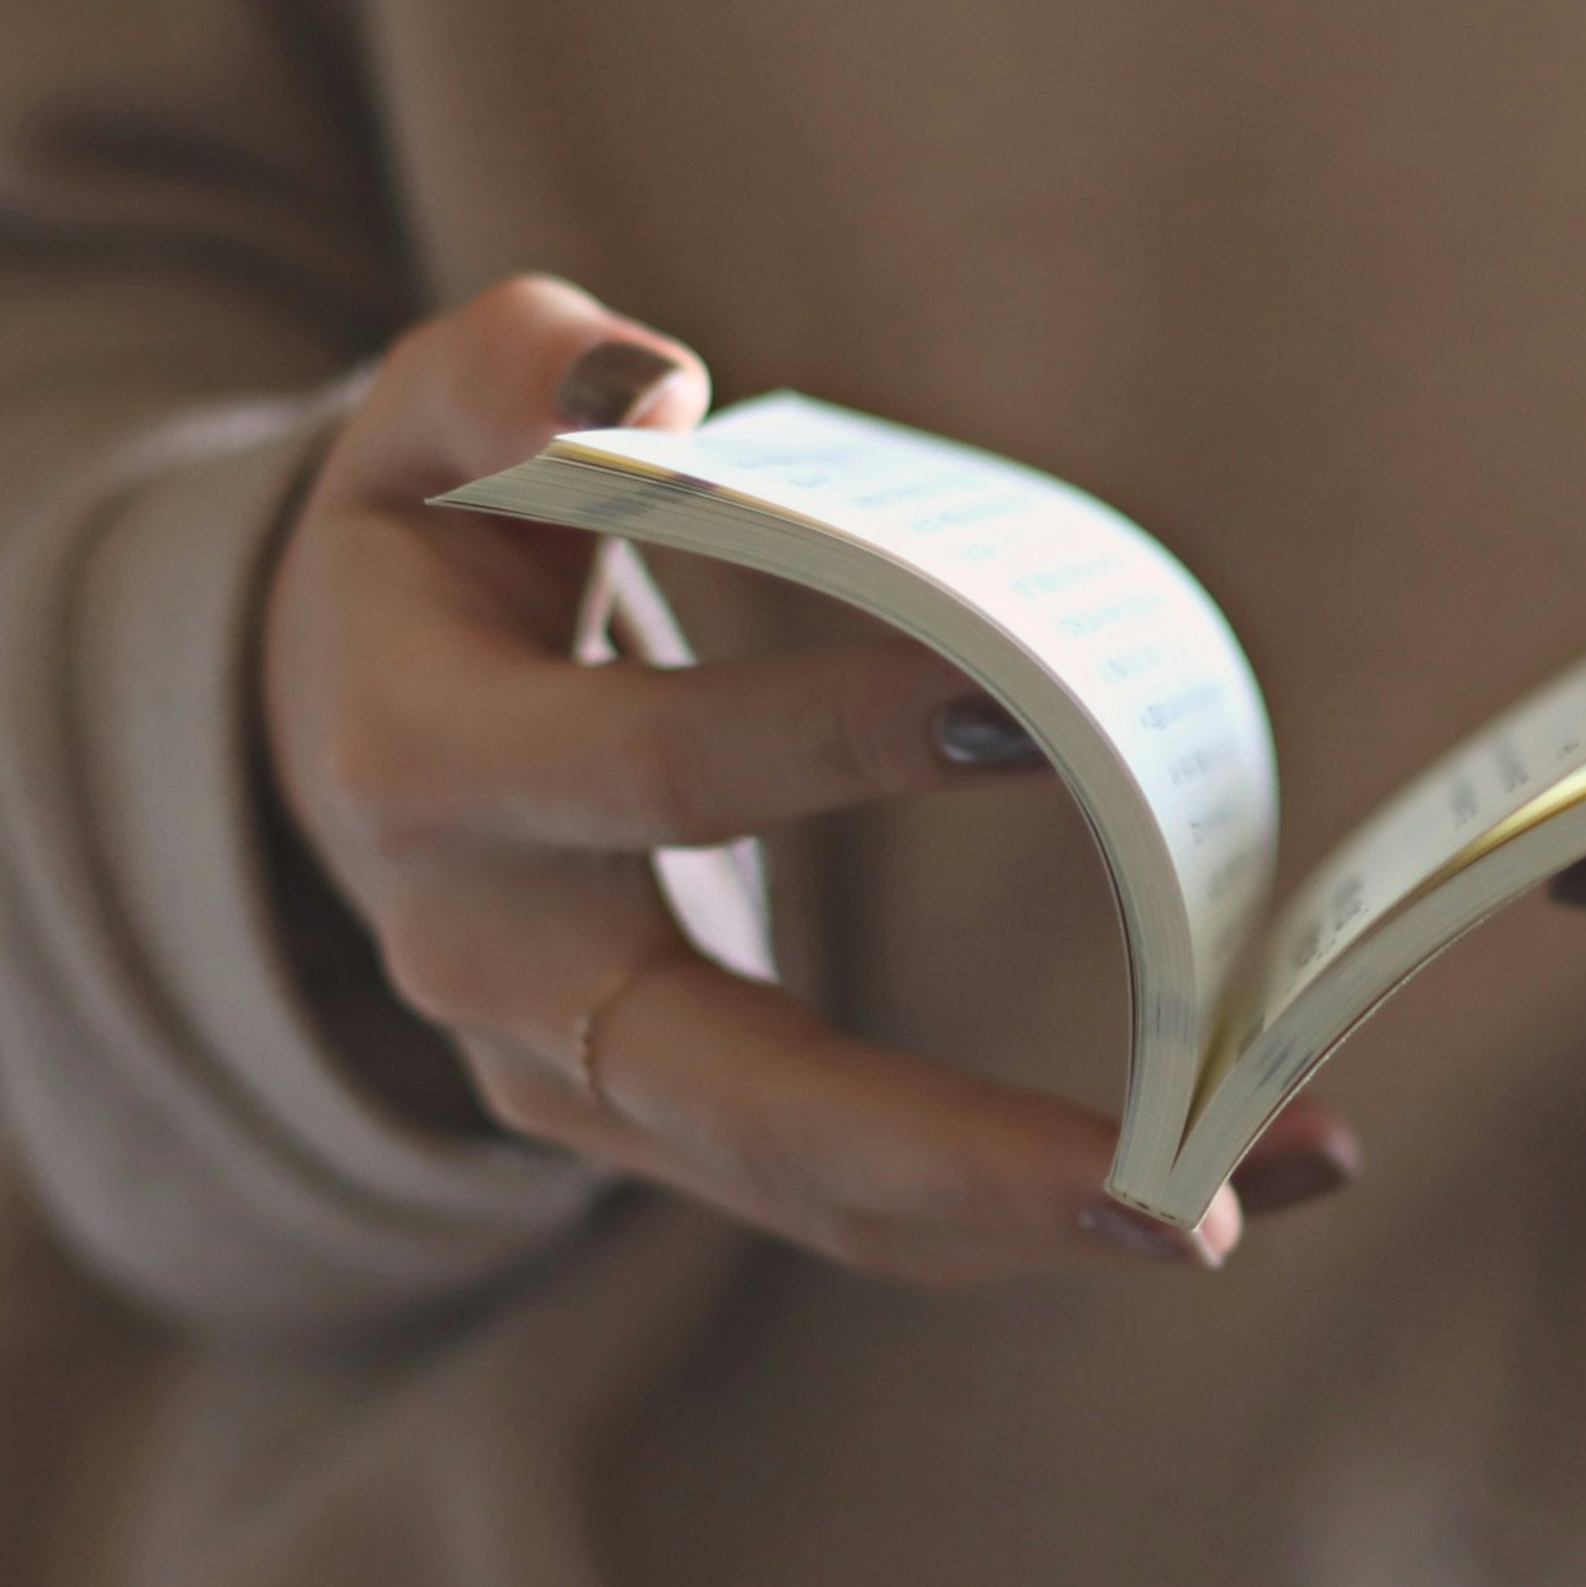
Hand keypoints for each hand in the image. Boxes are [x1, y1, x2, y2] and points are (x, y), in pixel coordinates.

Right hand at [262, 276, 1354, 1278]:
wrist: (330, 724)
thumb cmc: (434, 543)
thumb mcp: (427, 426)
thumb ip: (519, 370)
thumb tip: (654, 390)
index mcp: (435, 769)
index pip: (658, 767)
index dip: (836, 736)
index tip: (1027, 708)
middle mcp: (490, 963)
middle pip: (745, 1102)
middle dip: (968, 1153)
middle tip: (1184, 1195)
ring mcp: (568, 1076)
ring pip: (815, 1193)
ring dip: (1040, 1216)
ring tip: (1254, 1199)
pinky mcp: (651, 1125)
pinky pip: (845, 1197)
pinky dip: (1022, 1211)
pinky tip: (1217, 1184)